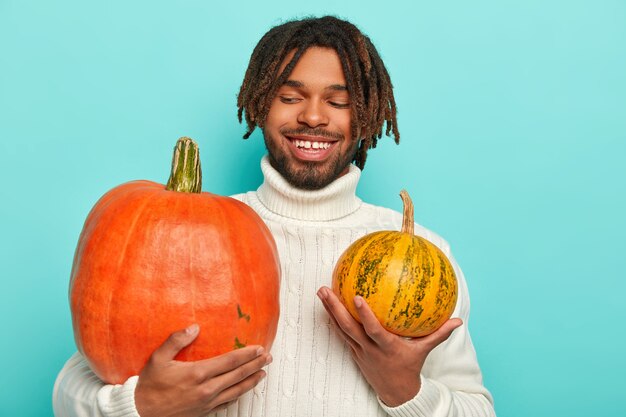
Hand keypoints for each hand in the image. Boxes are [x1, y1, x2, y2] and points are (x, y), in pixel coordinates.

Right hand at [135, 324, 271, 416]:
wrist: (141, 412)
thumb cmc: (149, 386)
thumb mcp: (158, 358)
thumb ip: (176, 340)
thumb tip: (194, 327)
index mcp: (198, 373)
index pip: (230, 361)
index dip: (247, 354)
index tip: (259, 348)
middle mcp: (206, 389)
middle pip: (238, 375)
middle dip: (255, 365)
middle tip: (268, 357)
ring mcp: (206, 403)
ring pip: (236, 391)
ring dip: (251, 381)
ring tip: (262, 373)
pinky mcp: (204, 412)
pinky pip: (227, 403)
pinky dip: (238, 395)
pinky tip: (243, 390)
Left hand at [317, 286, 461, 406]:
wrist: (396, 393)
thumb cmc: (411, 367)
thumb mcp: (425, 351)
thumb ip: (439, 334)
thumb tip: (458, 321)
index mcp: (386, 347)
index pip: (373, 330)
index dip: (364, 315)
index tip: (356, 297)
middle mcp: (369, 349)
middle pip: (348, 327)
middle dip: (335, 308)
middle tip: (324, 289)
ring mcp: (359, 351)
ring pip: (341, 329)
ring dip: (329, 311)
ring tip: (321, 292)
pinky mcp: (354, 352)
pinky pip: (341, 334)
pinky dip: (333, 320)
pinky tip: (326, 306)